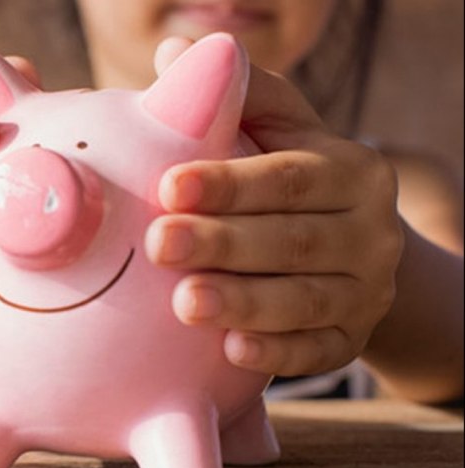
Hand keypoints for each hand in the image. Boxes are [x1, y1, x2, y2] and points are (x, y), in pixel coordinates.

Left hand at [145, 38, 403, 376]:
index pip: (288, 176)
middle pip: (292, 240)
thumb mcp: (275, 133)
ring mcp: (366, 291)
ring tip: (184, 303)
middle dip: (223, 244)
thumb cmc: (286, 182)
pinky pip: (318, 352)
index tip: (169, 186)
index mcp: (350, 171)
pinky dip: (276, 353)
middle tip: (159, 245)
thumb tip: (173, 51)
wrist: (346, 254)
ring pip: (304, 301)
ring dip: (244, 302)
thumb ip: (234, 97)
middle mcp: (371, 231)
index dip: (229, 182)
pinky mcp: (351, 339)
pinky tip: (230, 350)